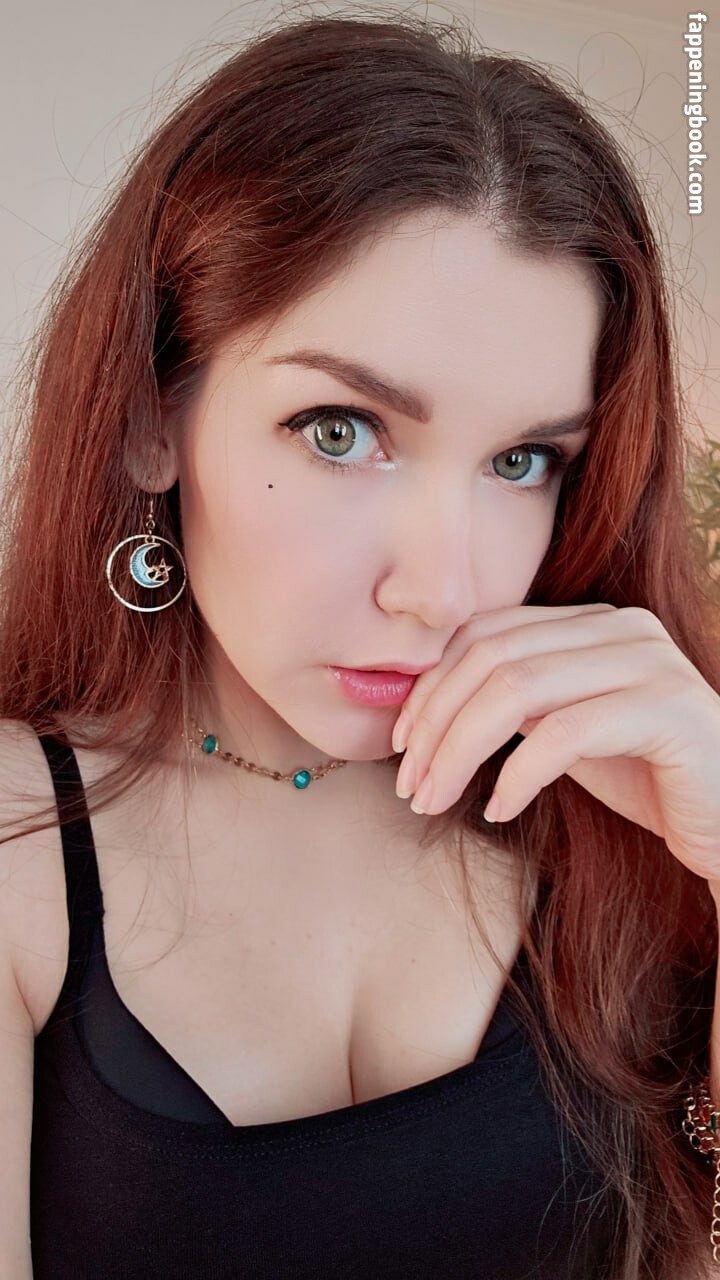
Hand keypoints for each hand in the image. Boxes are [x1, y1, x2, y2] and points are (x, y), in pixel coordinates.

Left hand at [391, 603, 719, 885]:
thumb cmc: (647, 777)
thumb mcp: (567, 730)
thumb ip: (517, 703)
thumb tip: (427, 706)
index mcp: (592, 622)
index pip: (486, 634)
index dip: (431, 686)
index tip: (402, 745)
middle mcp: (621, 627)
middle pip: (492, 657)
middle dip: (435, 722)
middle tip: (411, 783)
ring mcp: (649, 662)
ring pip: (518, 689)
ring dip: (459, 750)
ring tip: (435, 799)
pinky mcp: (669, 709)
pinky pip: (565, 733)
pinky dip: (518, 775)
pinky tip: (498, 810)